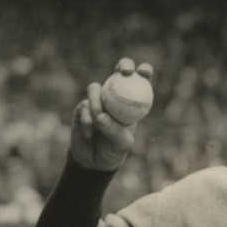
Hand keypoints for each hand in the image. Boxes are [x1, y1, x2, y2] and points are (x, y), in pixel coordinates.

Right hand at [69, 57, 154, 171]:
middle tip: (123, 73)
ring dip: (97, 104)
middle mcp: (115, 97)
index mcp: (131, 102)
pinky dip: (87, 121)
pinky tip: (88, 134)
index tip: (143, 72)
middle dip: (124, 65)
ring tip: (98, 122)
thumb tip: (101, 117)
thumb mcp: (121, 145)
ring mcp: (98, 100)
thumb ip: (115, 131)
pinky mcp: (83, 107)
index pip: (140, 81)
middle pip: (120, 71)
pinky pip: (84, 106)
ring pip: (96, 88)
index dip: (144, 71)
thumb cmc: (113, 152)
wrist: (92, 161)